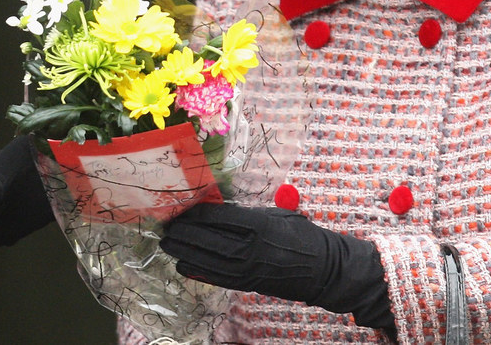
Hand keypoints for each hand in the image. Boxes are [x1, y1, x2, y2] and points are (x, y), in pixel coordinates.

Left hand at [161, 203, 393, 332]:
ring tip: (167, 244)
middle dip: (184, 233)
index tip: (181, 207)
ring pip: (207, 261)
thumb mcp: (278, 215)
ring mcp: (249, 269)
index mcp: (260, 226)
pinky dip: (197, 271)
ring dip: (184, 252)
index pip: (219, 218)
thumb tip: (217, 209)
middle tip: (166, 225)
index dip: (196, 213)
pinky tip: (182, 264)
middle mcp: (252, 249)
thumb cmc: (302, 236)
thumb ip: (248, 213)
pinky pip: (216, 278)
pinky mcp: (248, 284)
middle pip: (208, 240)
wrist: (324, 269)